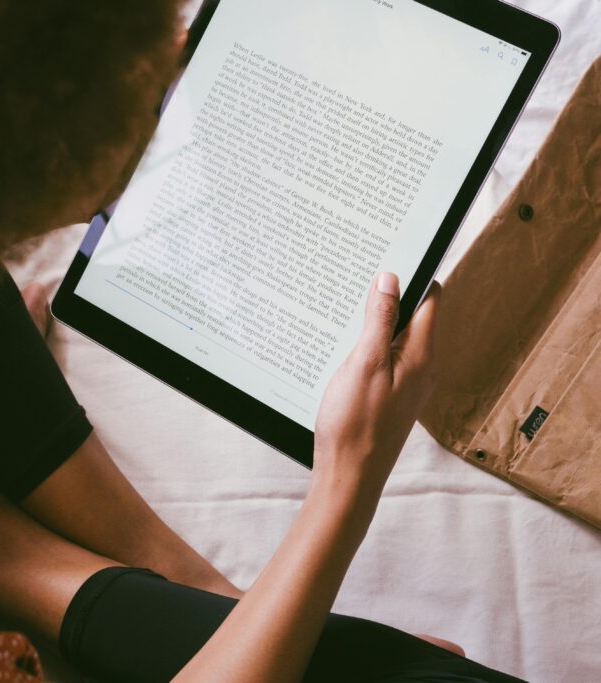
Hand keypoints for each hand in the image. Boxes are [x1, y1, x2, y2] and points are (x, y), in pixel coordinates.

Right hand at [312, 273, 439, 507]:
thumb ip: (379, 319)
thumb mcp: (364, 363)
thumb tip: (389, 280)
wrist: (348, 476)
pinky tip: (343, 346)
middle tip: (357, 277)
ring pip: (395, 337)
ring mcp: (406, 382)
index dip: (412, 274)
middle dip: (389, 294)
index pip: (430, 299)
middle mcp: (421, 367)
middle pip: (413, 315)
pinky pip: (384, 358)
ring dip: (374, 321)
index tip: (388, 256)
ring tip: (345, 309)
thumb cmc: (355, 424)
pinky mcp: (390, 395)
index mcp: (421, 355)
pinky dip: (368, 345)